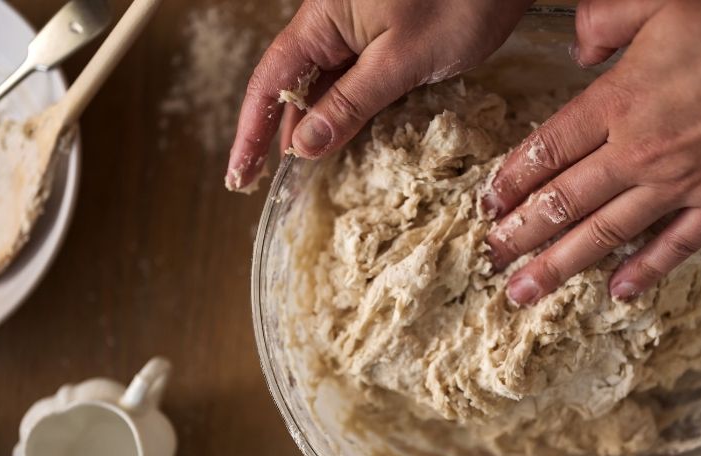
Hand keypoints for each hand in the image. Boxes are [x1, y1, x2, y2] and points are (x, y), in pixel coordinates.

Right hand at [225, 0, 532, 191]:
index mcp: (323, 20)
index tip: (240, 177)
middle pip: (296, 86)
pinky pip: (358, 80)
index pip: (271, 82)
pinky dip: (352, 113)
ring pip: (328, 87)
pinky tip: (354, 144)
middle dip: (285, 136)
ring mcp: (362, 29)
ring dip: (321, 129)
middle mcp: (334, 23)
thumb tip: (304, 145)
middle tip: (281, 190)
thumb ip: (352, 102)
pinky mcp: (390, 36)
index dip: (252, 132)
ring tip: (314, 177)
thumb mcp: (403, 60)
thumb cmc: (460, 0)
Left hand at [484, 0, 700, 304]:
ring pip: (605, 234)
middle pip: (563, 202)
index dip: (511, 180)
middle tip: (490, 259)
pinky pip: (675, 247)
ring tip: (524, 292)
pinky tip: (618, 292)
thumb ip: (606, 19)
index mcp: (618, 102)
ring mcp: (681, 184)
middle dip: (519, 235)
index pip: (546, 150)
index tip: (488, 205)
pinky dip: (644, 271)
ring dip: (560, 266)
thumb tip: (576, 46)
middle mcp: (640, 152)